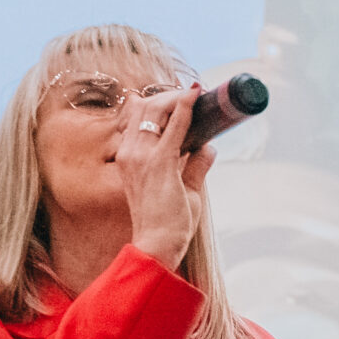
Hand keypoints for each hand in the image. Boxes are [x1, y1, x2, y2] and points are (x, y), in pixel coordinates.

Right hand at [119, 85, 216, 269]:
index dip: (156, 102)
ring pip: (155, 110)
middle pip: (144, 107)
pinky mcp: (160, 162)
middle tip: (193, 94)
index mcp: (129, 156)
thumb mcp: (183, 188)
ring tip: (197, 94)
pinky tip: (196, 96)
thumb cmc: (168, 222)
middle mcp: (130, 152)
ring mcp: (142, 156)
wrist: (157, 243)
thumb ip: (195, 165)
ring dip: (177, 97)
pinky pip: (174, 127)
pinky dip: (185, 108)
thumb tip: (209, 146)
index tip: (178, 96)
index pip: (135, 116)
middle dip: (169, 95)